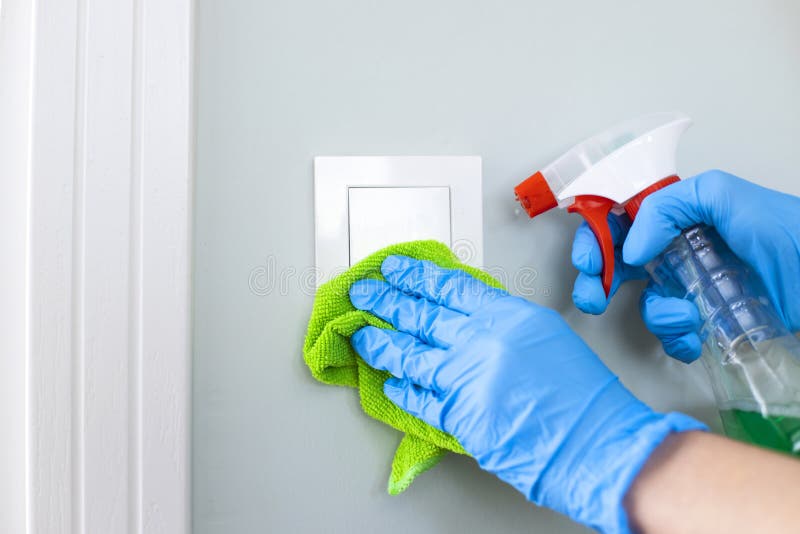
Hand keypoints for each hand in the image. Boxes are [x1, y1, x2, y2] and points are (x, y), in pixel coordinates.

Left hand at [349, 255, 702, 532]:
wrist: (597, 441)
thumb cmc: (582, 392)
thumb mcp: (544, 335)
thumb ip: (502, 322)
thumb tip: (465, 317)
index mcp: (506, 315)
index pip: (448, 287)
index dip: (415, 275)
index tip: (394, 267)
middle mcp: (480, 341)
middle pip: (421, 314)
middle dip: (385, 301)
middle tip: (363, 292)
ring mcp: (465, 378)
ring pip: (408, 354)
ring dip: (380, 342)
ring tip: (359, 333)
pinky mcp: (457, 416)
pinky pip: (418, 399)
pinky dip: (400, 390)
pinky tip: (387, 382)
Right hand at [572, 170, 799, 362]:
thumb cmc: (785, 231)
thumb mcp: (723, 195)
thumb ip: (669, 206)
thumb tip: (633, 246)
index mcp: (677, 220)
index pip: (621, 225)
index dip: (597, 241)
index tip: (591, 261)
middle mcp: (680, 253)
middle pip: (620, 267)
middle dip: (599, 284)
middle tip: (594, 297)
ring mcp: (693, 289)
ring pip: (647, 305)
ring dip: (656, 314)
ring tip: (684, 314)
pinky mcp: (709, 320)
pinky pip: (675, 334)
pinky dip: (678, 339)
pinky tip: (695, 333)